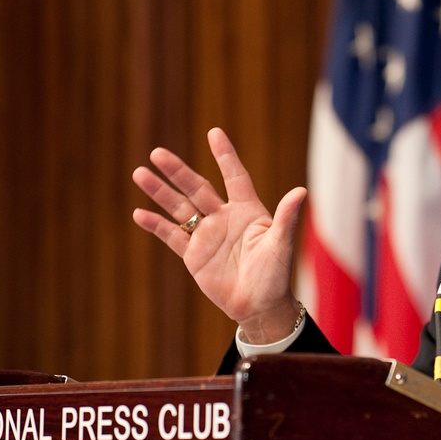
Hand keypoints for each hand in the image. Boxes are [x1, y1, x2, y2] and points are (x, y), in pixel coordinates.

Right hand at [132, 127, 306, 344]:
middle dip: (177, 171)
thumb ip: (286, 218)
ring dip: (160, 192)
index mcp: (247, 210)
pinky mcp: (194, 255)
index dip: (225, 156)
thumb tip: (301, 191)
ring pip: (180, 207)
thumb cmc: (276, 275)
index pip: (235, 176)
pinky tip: (139, 214)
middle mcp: (224, 217)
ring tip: (140, 173)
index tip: (214, 132)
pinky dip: (156, 225)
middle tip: (157, 153)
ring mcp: (207, 235)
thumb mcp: (281, 245)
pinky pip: (172, 236)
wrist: (259, 306)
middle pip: (197, 188)